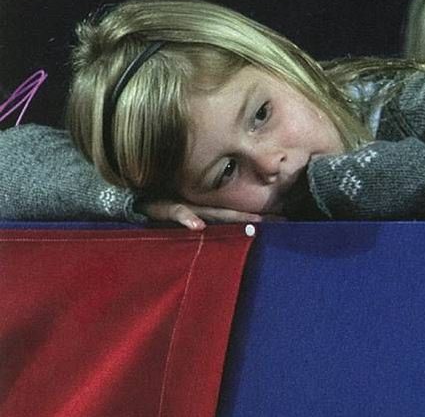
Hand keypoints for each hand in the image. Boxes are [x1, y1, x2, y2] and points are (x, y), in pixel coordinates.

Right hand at [138, 200, 268, 229]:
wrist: (129, 199)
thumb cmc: (159, 209)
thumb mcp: (181, 218)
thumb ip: (201, 224)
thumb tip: (220, 236)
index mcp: (205, 210)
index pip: (237, 214)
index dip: (259, 217)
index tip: (284, 220)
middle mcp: (199, 206)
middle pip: (232, 213)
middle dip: (256, 217)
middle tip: (279, 220)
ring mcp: (184, 205)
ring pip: (212, 212)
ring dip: (232, 218)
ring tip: (254, 224)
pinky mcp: (163, 208)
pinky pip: (176, 212)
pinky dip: (186, 218)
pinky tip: (197, 226)